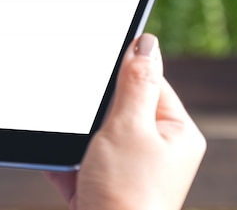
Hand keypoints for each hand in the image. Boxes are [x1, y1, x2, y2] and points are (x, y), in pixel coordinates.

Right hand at [46, 34, 205, 209]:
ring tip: (74, 153)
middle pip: (119, 108)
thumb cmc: (126, 192)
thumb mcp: (129, 127)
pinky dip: (68, 161)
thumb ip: (135, 83)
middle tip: (82, 119)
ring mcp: (129, 168)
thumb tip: (145, 43)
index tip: (96, 55)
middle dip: (93, 112)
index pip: (150, 82)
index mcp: (174, 132)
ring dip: (76, 139)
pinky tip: (61, 166)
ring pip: (94, 134)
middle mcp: (157, 149)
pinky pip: (82, 159)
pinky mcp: (105, 184)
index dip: (123, 70)